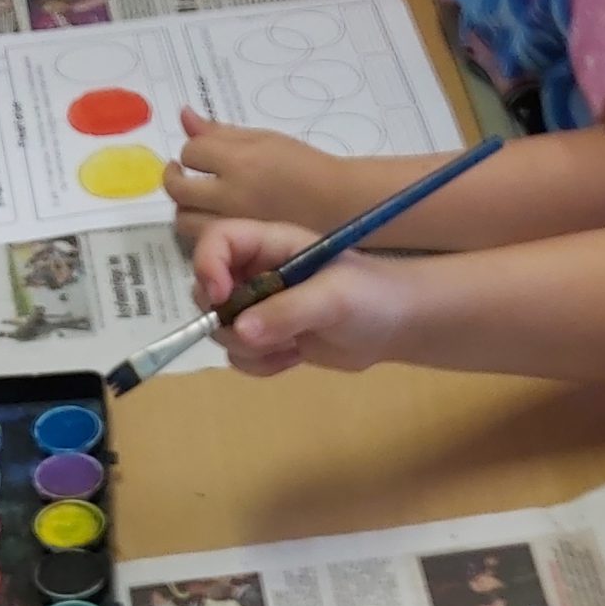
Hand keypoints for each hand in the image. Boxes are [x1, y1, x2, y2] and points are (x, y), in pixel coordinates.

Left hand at [165, 109, 351, 243]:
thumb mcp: (263, 139)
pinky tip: (214, 218)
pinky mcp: (240, 245)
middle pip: (179, 191)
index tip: (200, 155)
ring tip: (196, 200)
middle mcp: (231, 195)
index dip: (191, 152)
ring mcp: (235, 224)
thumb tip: (184, 115)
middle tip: (182, 175)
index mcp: (239, 161)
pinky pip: (205, 240)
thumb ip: (221, 132)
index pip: (191, 153)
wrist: (336, 203)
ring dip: (184, 208)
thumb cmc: (303, 165)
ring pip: (185, 222)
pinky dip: (201, 228)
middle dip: (174, 180)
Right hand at [193, 221, 412, 377]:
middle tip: (262, 333)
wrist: (397, 326)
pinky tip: (293, 358)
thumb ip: (286, 311)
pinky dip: (259, 364)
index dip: (208, 266)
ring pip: (221, 329)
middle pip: (207, 291)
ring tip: (290, 346)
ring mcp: (261, 306)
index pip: (217, 241)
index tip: (221, 298)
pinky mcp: (269, 337)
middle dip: (226, 319)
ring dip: (247, 347)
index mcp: (271, 244)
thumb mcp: (334, 298)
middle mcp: (258, 271)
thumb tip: (238, 331)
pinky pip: (239, 354)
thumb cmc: (372, 297)